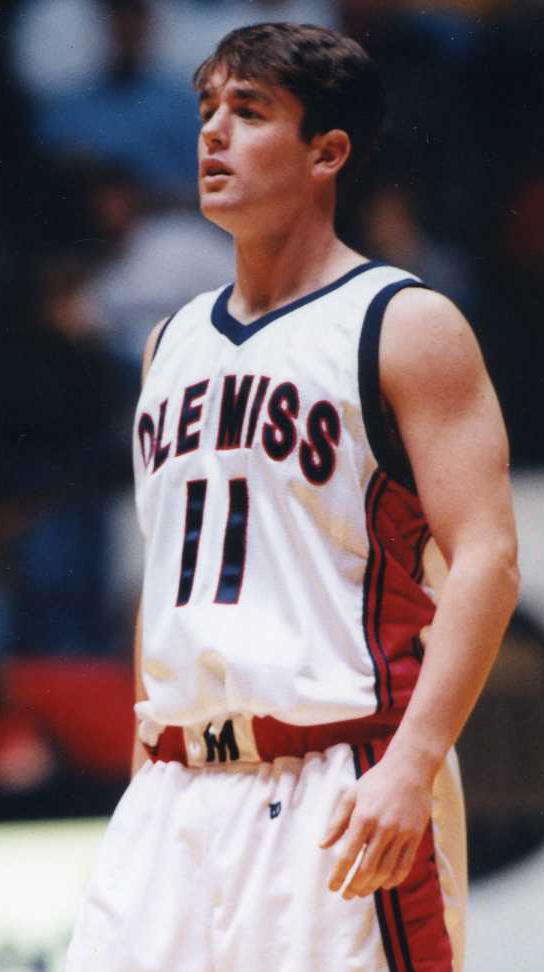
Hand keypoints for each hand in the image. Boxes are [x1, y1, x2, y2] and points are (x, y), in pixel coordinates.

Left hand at [319, 756, 432, 898]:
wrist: (410, 769)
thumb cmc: (376, 781)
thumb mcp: (351, 795)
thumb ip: (336, 822)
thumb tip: (323, 846)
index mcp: (363, 817)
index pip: (348, 855)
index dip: (339, 875)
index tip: (332, 887)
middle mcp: (383, 828)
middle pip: (367, 868)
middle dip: (354, 886)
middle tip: (346, 895)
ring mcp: (401, 833)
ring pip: (385, 871)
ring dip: (372, 886)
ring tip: (361, 892)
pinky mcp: (415, 836)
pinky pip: (404, 865)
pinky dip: (393, 880)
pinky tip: (384, 884)